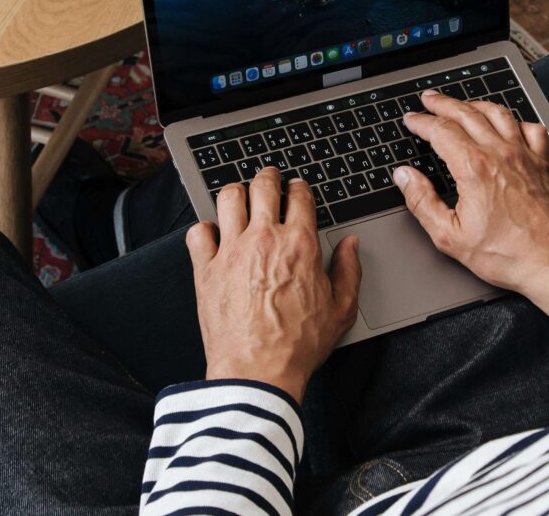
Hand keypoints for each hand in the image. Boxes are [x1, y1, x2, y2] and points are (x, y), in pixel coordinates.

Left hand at [185, 167, 360, 403]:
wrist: (258, 370)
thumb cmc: (297, 345)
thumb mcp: (341, 310)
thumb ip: (348, 271)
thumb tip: (350, 246)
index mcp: (299, 245)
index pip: (299, 196)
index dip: (299, 187)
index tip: (296, 189)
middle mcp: (264, 239)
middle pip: (262, 186)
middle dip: (267, 177)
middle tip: (268, 178)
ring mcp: (231, 250)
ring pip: (228, 198)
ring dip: (235, 193)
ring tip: (238, 196)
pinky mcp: (205, 268)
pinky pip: (198, 232)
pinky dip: (204, 229)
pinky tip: (211, 235)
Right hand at [393, 90, 548, 322]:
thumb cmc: (507, 254)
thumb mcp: (449, 235)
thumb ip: (422, 202)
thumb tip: (405, 177)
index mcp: (474, 169)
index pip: (441, 131)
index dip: (422, 121)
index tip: (411, 119)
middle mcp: (500, 155)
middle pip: (467, 114)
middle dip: (443, 104)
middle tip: (429, 99)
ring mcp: (525, 156)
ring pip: (498, 114)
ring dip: (475, 104)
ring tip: (462, 103)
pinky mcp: (542, 165)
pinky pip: (531, 129)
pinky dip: (516, 121)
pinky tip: (509, 124)